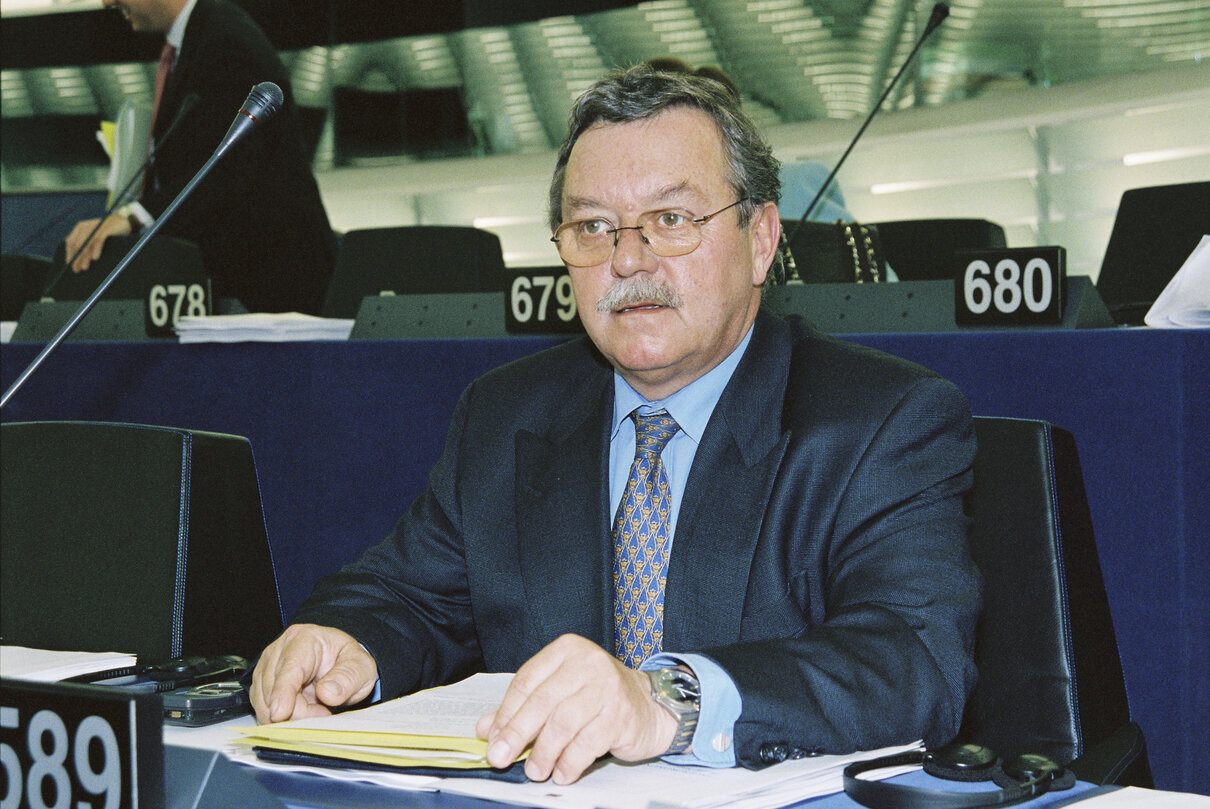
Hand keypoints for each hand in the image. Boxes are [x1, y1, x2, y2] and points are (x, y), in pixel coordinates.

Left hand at [64, 213, 131, 272]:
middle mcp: (85, 226)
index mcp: (80, 228)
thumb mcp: (95, 237)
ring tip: (84, 267)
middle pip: (77, 244)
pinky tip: (95, 258)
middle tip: (76, 269)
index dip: (69, 254)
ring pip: (86, 243)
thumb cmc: (110, 233)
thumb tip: (80, 262)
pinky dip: (96, 249)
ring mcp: (94, 227)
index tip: (70, 265)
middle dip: (76, 258)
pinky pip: (98, 240)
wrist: (124, 222)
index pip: (70, 242)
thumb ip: (88, 245)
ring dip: (84, 256)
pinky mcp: (105, 229)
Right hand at [249, 623, 377, 723]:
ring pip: (265, 703)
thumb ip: (348, 677)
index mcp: (304, 639)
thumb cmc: (348, 662)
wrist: (340, 664)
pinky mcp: (261, 686)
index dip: (283, 693)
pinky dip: (282, 720)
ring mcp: (266, 668)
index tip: (280, 714)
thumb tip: (326, 693)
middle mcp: (279, 650)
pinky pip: (263, 710)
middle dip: (298, 711)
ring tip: (317, 710)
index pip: (289, 668)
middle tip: (324, 712)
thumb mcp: (361, 667)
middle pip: (275, 690)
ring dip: (290, 717)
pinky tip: (302, 713)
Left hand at [475, 634, 676, 783]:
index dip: (506, 714)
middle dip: (517, 735)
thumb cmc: (599, 697)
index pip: (526, 682)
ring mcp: (607, 687)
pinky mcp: (621, 714)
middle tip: (501, 758)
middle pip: (541, 703)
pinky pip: (586, 743)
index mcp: (567, 650)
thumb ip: (523, 707)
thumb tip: (486, 729)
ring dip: (543, 753)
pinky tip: (561, 772)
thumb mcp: (560, 693)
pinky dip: (569, 763)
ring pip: (562, 724)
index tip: (493, 738)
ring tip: (535, 770)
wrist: (650, 706)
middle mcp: (587, 663)